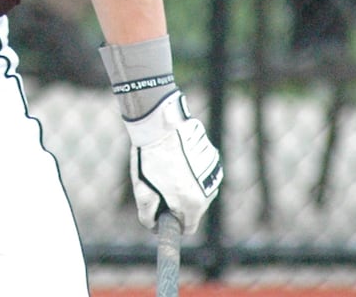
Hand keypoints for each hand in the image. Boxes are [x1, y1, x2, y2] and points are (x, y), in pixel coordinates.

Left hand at [123, 91, 221, 234]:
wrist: (160, 126)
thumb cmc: (150, 159)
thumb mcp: (142, 192)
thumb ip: (147, 215)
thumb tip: (153, 226)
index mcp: (193, 204)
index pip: (188, 228)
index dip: (173, 224)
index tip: (163, 215)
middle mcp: (208, 192)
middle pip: (193, 210)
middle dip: (178, 204)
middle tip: (160, 187)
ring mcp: (213, 175)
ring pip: (198, 191)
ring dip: (185, 187)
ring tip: (167, 170)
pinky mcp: (213, 160)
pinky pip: (202, 175)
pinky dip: (191, 172)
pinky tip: (177, 160)